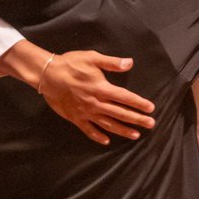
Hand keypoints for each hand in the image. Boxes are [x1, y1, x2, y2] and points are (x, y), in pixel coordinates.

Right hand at [40, 51, 155, 144]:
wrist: (47, 75)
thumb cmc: (70, 64)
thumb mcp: (92, 58)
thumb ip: (111, 63)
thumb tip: (129, 63)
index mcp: (102, 88)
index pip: (125, 98)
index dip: (139, 103)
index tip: (151, 108)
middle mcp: (96, 103)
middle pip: (120, 113)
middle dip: (137, 119)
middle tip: (151, 124)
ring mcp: (85, 112)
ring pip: (108, 124)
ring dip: (122, 130)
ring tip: (135, 135)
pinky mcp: (75, 118)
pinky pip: (88, 130)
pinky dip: (97, 136)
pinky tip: (106, 141)